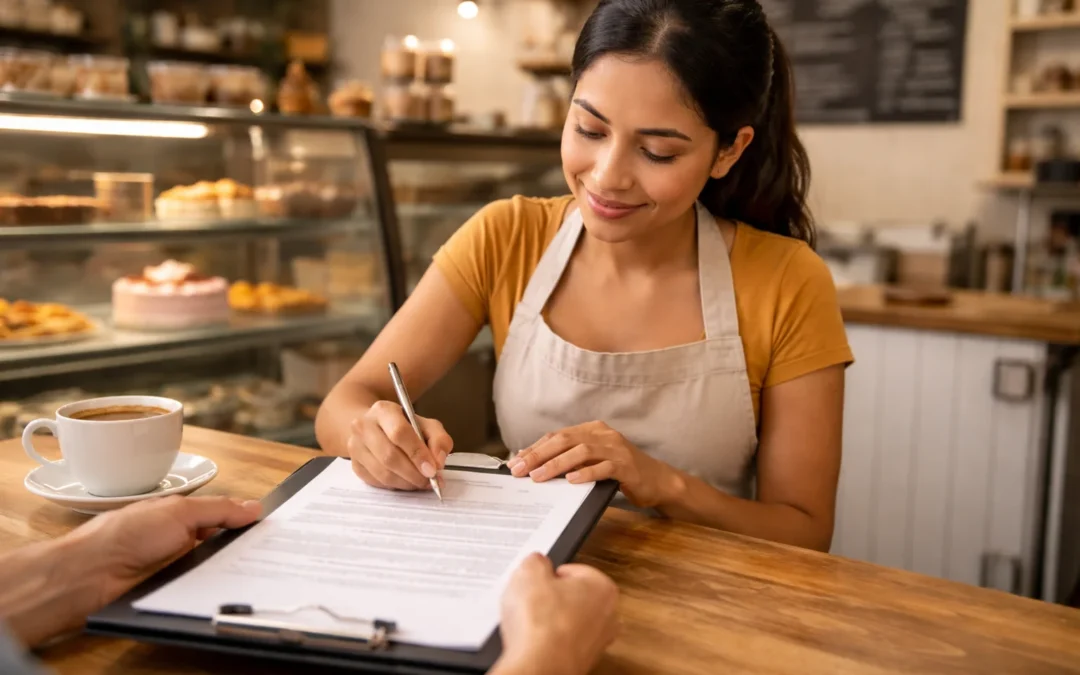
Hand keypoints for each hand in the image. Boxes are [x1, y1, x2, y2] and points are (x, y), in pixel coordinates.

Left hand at [1, 495, 260, 647]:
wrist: (91, 575)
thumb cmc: (123, 535)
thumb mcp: (179, 512)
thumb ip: (219, 509)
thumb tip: (253, 508)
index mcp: (181, 514)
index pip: (223, 515)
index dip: (244, 520)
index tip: (271, 526)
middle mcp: (180, 539)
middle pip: (223, 543)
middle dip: (243, 546)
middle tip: (270, 551)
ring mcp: (177, 566)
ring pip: (216, 567)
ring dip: (230, 570)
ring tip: (256, 572)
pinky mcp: (173, 590)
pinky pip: (203, 589)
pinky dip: (215, 589)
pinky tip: (228, 590)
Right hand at [348, 400, 453, 490]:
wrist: (374, 427)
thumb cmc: (403, 426)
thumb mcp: (425, 425)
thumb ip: (438, 439)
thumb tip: (438, 461)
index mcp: (383, 410)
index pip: (399, 433)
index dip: (417, 454)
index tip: (432, 469)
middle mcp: (363, 426)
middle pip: (389, 456)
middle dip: (413, 473)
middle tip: (430, 480)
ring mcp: (355, 447)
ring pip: (383, 473)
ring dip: (406, 483)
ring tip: (422, 483)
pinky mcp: (355, 465)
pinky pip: (377, 482)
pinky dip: (396, 486)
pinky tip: (407, 482)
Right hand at [494, 553, 617, 674]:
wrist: (539, 666)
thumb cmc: (542, 624)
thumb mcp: (529, 573)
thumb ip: (536, 561)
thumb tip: (536, 563)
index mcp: (603, 587)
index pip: (574, 571)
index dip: (550, 574)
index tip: (539, 579)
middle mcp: (608, 616)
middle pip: (573, 597)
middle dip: (552, 598)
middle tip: (532, 600)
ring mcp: (596, 643)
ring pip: (567, 622)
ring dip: (550, 622)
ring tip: (530, 623)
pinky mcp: (581, 662)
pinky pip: (560, 644)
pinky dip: (548, 642)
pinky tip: (533, 642)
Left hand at [507, 421, 675, 507]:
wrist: (658, 480)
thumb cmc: (621, 472)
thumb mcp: (594, 460)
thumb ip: (571, 459)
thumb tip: (536, 466)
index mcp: (592, 430)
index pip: (557, 436)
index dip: (535, 448)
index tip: (516, 461)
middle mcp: (603, 434)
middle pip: (564, 440)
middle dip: (539, 455)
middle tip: (520, 469)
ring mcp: (616, 448)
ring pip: (581, 452)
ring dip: (556, 464)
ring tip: (538, 476)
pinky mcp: (627, 465)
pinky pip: (603, 467)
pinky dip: (585, 473)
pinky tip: (571, 480)